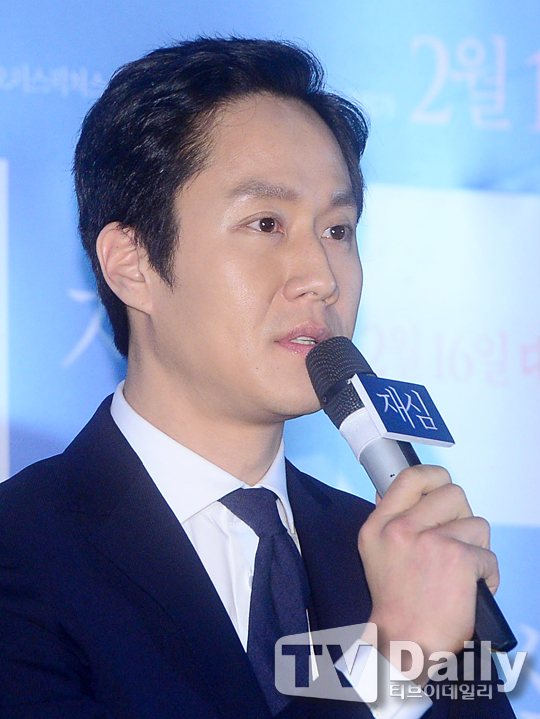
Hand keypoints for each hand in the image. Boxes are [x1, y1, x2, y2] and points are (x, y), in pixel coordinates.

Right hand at [358, 465, 498, 682]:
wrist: (405, 644)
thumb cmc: (396, 604)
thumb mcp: (375, 552)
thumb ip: (387, 520)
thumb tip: (390, 490)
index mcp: (378, 526)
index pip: (410, 477)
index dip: (434, 476)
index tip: (441, 488)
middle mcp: (400, 528)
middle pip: (452, 493)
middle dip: (463, 516)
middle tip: (456, 541)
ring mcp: (430, 541)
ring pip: (476, 523)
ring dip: (476, 548)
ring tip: (461, 571)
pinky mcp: (457, 558)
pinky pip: (488, 555)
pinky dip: (487, 576)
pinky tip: (471, 590)